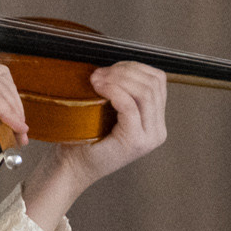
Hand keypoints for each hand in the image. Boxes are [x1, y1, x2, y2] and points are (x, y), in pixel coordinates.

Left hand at [25, 61, 168, 211]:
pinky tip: (99, 87)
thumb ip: (122, 90)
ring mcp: (149, 137)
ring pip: (145, 92)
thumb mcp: (109, 109)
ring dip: (119, 79)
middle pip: (153, 84)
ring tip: (96, 80)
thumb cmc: (85, 138)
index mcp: (155, 121)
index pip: (157, 81)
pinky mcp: (135, 141)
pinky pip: (130, 106)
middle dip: (125, 71)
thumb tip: (117, 64)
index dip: (134, 67)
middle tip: (99, 73)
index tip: (109, 68)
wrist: (72, 166)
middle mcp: (157, 130)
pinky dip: (114, 90)